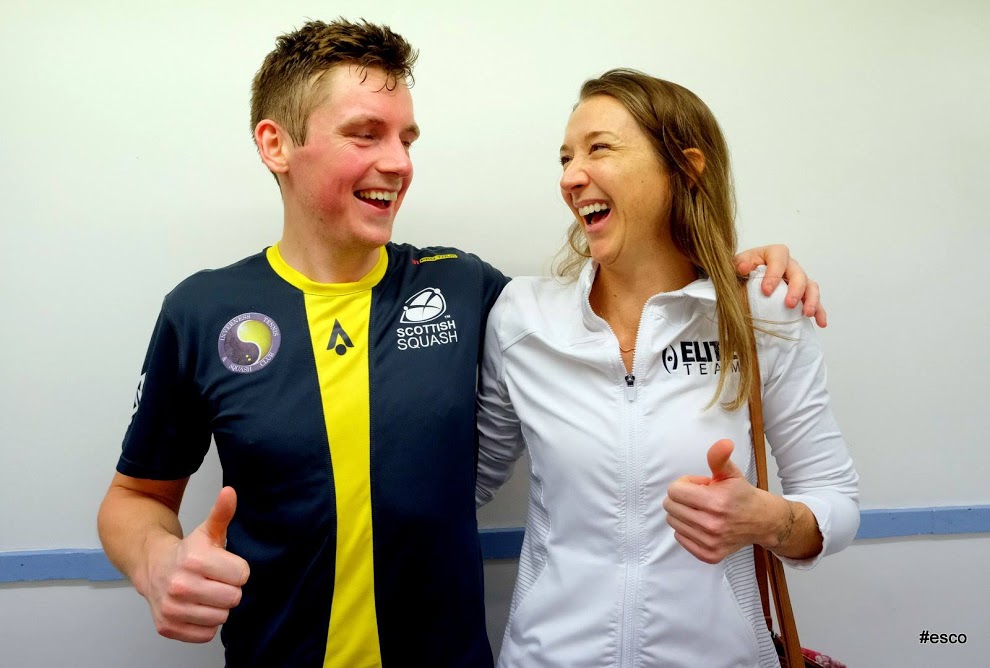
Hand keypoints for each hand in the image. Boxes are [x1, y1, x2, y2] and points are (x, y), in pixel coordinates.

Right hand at [142, 487, 249, 642]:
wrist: (153, 566)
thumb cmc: (188, 552)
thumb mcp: (207, 531)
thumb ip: (222, 513)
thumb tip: (230, 492)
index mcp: (194, 559)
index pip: (242, 575)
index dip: (236, 570)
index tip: (224, 565)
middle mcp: (180, 585)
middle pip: (234, 598)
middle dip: (228, 589)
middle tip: (214, 581)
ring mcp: (171, 608)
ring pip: (221, 618)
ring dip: (217, 607)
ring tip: (205, 593)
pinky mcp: (167, 627)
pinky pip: (206, 634)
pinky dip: (205, 624)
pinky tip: (196, 607)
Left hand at [663, 440, 772, 563]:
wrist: (761, 521)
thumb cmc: (741, 495)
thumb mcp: (730, 473)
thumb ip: (719, 457)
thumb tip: (724, 443)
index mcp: (715, 502)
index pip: (674, 490)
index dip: (685, 484)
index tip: (700, 486)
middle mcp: (712, 525)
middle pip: (670, 506)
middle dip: (682, 498)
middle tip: (700, 498)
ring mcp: (710, 542)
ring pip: (673, 522)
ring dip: (683, 513)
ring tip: (702, 510)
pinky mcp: (709, 554)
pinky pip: (680, 538)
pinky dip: (686, 529)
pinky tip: (702, 523)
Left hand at [735, 244, 826, 327]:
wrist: (740, 283)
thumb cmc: (739, 273)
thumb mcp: (735, 266)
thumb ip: (738, 265)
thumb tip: (744, 267)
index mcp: (772, 254)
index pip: (779, 258)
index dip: (774, 274)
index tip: (766, 291)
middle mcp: (788, 265)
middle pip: (798, 273)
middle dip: (796, 289)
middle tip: (789, 304)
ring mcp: (797, 280)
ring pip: (810, 286)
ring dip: (812, 300)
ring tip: (807, 314)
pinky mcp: (801, 294)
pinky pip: (814, 301)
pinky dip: (819, 311)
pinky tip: (821, 322)